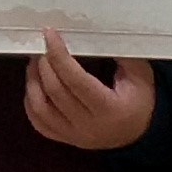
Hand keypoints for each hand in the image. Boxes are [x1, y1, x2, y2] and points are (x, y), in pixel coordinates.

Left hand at [23, 31, 154, 151]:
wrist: (140, 134)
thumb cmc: (141, 101)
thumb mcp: (140, 75)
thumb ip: (124, 54)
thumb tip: (101, 31)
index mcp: (108, 109)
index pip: (76, 80)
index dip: (59, 55)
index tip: (49, 34)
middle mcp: (88, 125)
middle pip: (55, 92)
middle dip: (44, 64)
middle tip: (42, 46)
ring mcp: (74, 135)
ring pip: (41, 109)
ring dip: (33, 82)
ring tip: (35, 63)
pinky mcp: (65, 139)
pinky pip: (39, 123)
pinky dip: (30, 103)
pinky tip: (34, 85)